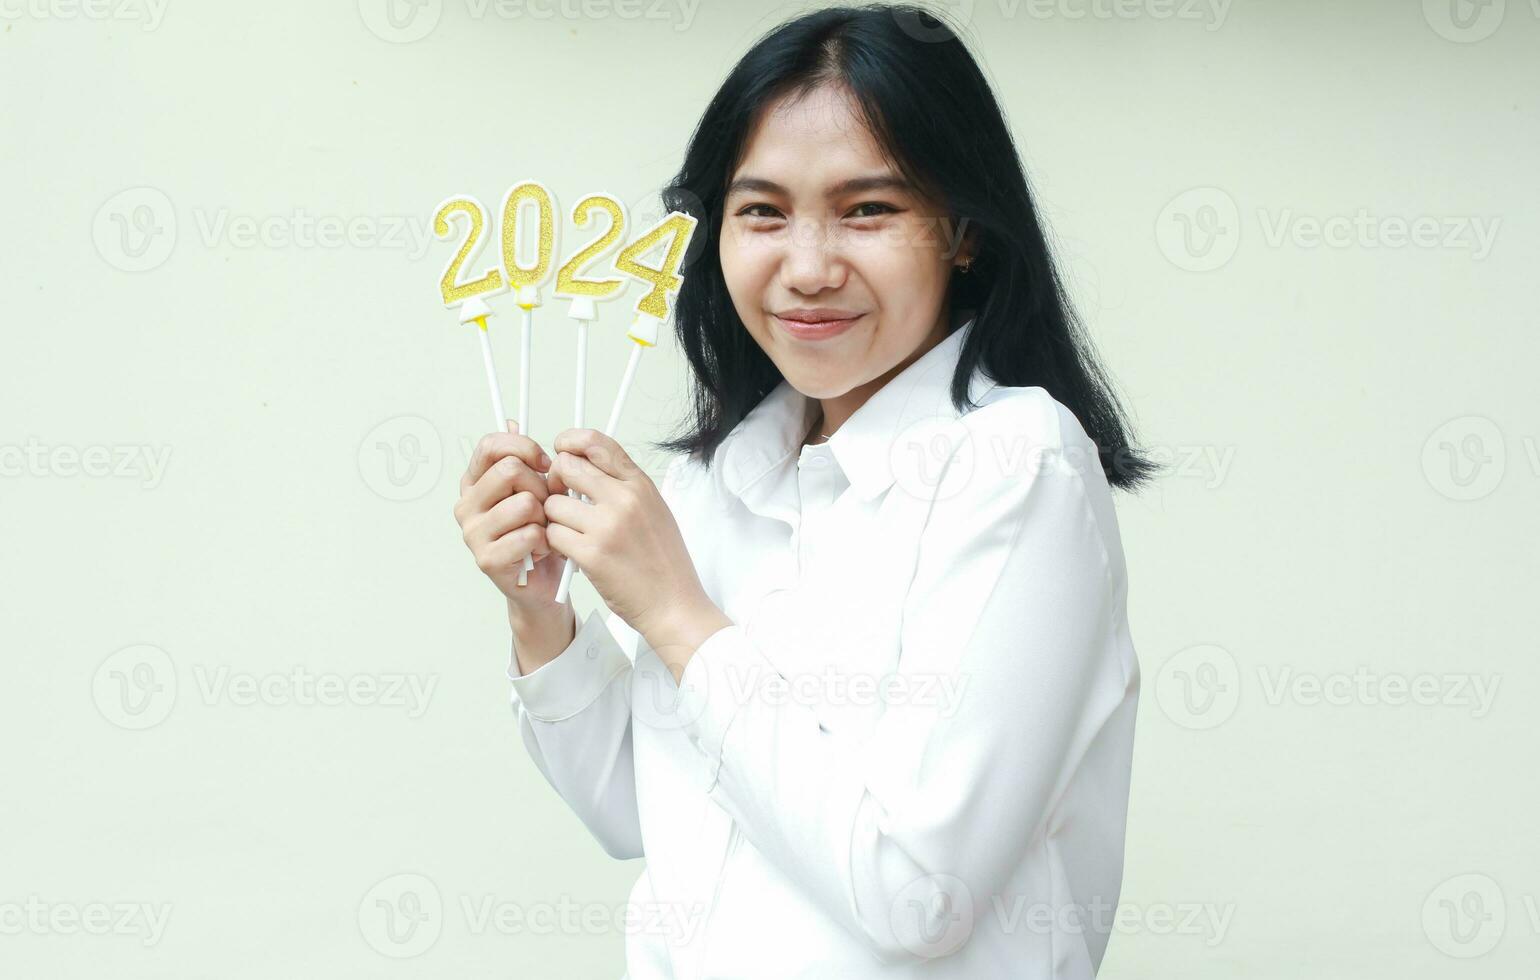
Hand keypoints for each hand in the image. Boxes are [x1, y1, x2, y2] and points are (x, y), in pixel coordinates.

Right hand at [454, 422, 566, 615]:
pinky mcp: (486, 559)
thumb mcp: (535, 489)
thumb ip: (522, 458)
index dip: (524, 447)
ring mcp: (472, 533)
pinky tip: (539, 552)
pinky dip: (544, 543)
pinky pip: (529, 535)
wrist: (541, 582)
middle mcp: (466, 504)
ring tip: (542, 531)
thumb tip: (512, 422)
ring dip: (545, 519)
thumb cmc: (539, 531)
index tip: (545, 463)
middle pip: (511, 470)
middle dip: (541, 486)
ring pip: (525, 504)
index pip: (491, 445)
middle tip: (545, 507)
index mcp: (474, 481)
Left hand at [543, 428, 725, 661]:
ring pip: (553, 504)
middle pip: (567, 467)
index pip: (597, 442)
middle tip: (560, 500)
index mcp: (640, 485)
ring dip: (554, 519)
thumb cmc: (664, 562)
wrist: (674, 604)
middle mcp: (625, 499)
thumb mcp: (654, 510)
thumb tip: (586, 465)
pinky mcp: (592, 554)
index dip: (571, 441)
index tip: (562, 450)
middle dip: (555, 483)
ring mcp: (607, 526)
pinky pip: (553, 534)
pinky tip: (570, 552)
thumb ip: (624, 486)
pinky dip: (555, 544)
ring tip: (570, 533)